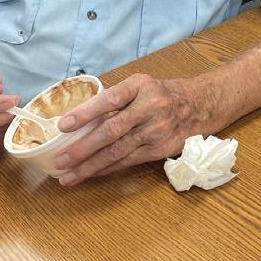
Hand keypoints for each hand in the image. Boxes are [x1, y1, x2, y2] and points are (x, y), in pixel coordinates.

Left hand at [53, 73, 211, 185]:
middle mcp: (150, 107)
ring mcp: (156, 131)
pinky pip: (128, 161)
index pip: (110, 99)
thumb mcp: (141, 85)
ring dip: (91, 165)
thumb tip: (80, 116)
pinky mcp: (160, 149)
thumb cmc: (162, 94)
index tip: (63, 125)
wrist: (200, 105)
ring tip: (68, 175)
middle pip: (112, 130)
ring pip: (118, 151)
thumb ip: (116, 98)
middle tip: (60, 159)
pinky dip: (107, 169)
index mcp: (141, 86)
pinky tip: (91, 174)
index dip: (85, 113)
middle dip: (83, 147)